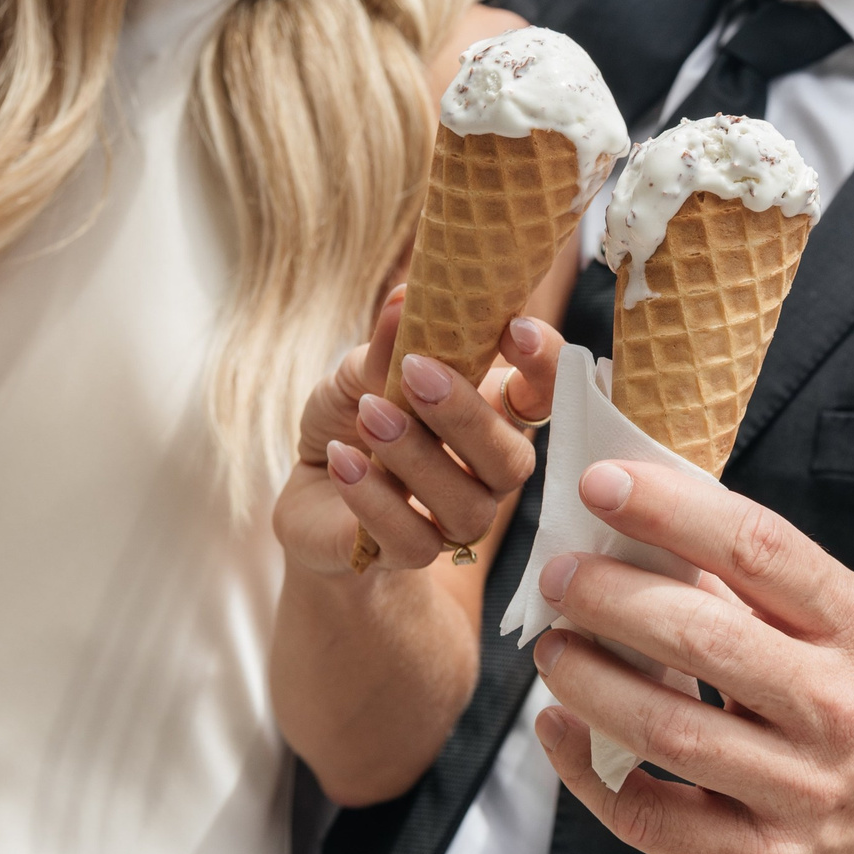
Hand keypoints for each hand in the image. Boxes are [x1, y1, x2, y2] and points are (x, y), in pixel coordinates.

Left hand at [272, 291, 558, 574]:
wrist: (309, 492)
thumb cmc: (352, 420)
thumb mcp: (358, 373)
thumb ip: (387, 345)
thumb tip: (404, 297)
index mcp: (491, 416)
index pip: (542, 395)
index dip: (544, 365)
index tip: (514, 327)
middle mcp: (486, 474)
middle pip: (513, 459)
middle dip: (467, 414)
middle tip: (415, 370)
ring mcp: (454, 521)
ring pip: (466, 505)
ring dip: (415, 455)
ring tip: (368, 414)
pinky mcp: (407, 556)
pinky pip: (410, 539)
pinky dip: (374, 497)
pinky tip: (342, 459)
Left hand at [528, 461, 853, 853]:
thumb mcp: (833, 626)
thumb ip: (747, 579)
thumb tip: (634, 525)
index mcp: (853, 626)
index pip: (757, 548)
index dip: (670, 511)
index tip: (602, 484)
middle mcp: (835, 706)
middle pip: (702, 637)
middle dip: (609, 597)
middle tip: (559, 577)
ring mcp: (804, 791)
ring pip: (667, 729)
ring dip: (589, 680)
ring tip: (554, 649)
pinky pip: (652, 817)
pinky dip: (589, 768)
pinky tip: (559, 727)